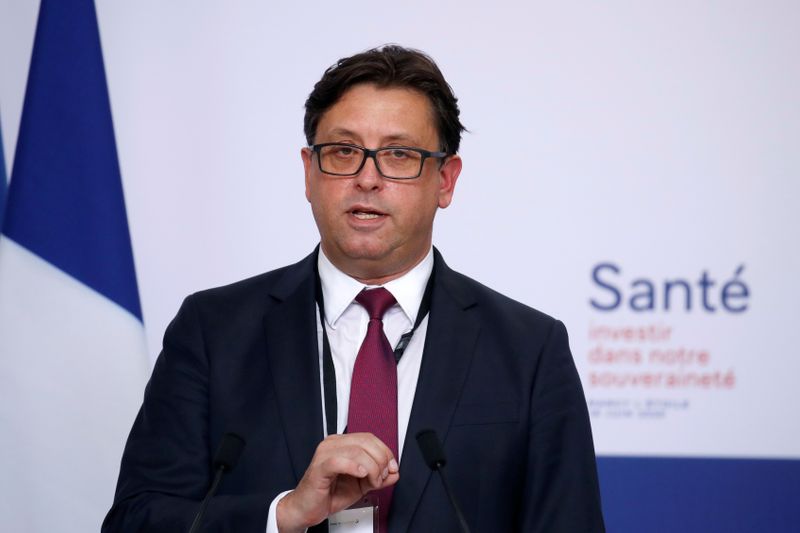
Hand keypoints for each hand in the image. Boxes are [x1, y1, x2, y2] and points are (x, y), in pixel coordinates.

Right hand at [276, 433, 399, 531]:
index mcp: (342, 444)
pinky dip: (354, 467)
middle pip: (365, 442)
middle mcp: (333, 444)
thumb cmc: (329, 494)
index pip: (369, 438)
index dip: (385, 452)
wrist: (307, 509)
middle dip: (380, 460)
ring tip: (372, 482)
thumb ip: (378, 477)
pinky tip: (361, 474)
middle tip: (381, 478)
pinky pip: (339, 461)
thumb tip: (394, 472)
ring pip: (356, 451)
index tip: (391, 468)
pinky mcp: (319, 467)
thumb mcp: (361, 485)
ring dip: (371, 468)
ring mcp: (324, 454)